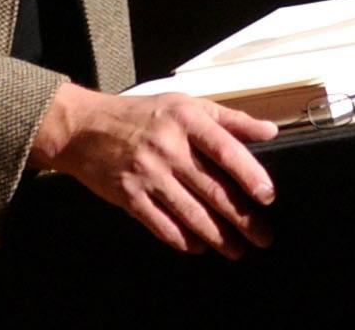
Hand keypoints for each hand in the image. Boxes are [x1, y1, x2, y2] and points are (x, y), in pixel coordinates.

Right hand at [29, 84, 278, 257]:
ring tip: (237, 249)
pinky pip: (162, 225)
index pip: (225, 150)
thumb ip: (229, 118)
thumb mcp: (185, 104)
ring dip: (218, 236)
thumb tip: (269, 131)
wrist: (84, 128)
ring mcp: (147, 174)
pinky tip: (200, 246)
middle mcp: (168, 148)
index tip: (267, 196)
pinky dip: (183, 240)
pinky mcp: (129, 196)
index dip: (249, 175)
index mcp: (186, 121)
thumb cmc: (141, 114)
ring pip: (190, 213)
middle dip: (242, 218)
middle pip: (212, 189)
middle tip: (263, 236)